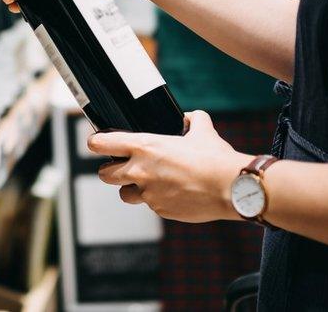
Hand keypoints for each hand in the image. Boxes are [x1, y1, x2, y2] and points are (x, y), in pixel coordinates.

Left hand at [88, 111, 253, 222]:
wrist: (232, 188)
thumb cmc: (215, 158)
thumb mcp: (203, 130)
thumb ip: (193, 120)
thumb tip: (190, 117)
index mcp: (144, 146)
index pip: (101, 143)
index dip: (95, 142)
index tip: (96, 143)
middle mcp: (140, 171)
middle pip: (105, 174)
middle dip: (109, 170)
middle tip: (120, 167)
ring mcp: (149, 193)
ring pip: (124, 194)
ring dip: (130, 188)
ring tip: (146, 183)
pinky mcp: (160, 210)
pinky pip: (150, 205)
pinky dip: (157, 200)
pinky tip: (172, 193)